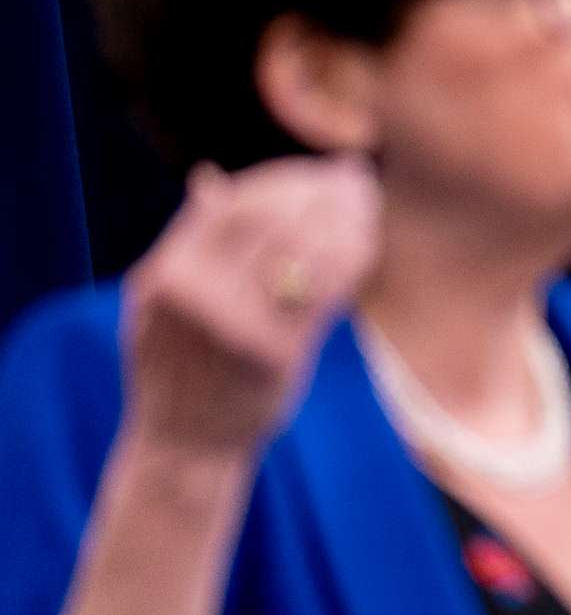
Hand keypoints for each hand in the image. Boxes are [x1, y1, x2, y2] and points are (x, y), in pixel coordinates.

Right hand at [120, 155, 383, 462]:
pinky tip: (368, 244)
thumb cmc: (178, 365)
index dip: (284, 179)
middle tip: (358, 178)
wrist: (186, 444)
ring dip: (347, 219)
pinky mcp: (277, 353)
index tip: (319, 171)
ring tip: (368, 205)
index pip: (234, 203)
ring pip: (306, 249)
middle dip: (323, 191)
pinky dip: (352, 259)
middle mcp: (196, 295)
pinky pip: (327, 290)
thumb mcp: (159, 302)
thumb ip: (187, 242)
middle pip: (275, 218)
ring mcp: (237, 325)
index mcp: (167, 274)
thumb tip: (212, 178)